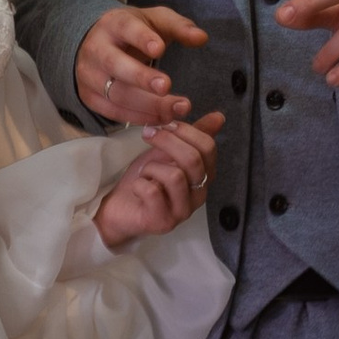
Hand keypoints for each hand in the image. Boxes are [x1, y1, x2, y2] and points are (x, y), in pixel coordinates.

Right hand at [76, 4, 208, 124]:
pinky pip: (112, 112)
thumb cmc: (132, 31)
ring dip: (146, 105)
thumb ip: (179, 27)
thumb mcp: (155, 21)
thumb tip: (201, 38)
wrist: (94, 43)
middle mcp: (96, 49)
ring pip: (115, 93)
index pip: (126, 29)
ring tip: (175, 110)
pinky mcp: (89, 97)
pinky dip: (138, 118)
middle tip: (167, 87)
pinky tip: (161, 119)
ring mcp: (89, 75)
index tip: (160, 50)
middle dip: (141, 77)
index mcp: (113, 24)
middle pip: (115, 64)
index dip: (141, 39)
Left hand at [95, 113, 225, 249]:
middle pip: (193, 159)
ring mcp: (182, 211)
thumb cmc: (146, 179)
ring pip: (175, 176)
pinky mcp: (163, 222)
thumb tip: (219, 117)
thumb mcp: (167, 152)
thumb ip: (191, 136)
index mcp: (203, 176)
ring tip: (145, 172)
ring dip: (152, 167)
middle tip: (148, 135)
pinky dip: (140, 183)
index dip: (185, 130)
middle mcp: (198, 195)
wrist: (120, 208)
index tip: (163, 124)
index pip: (208, 147)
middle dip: (167, 141)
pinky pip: (153, 192)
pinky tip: (138, 186)